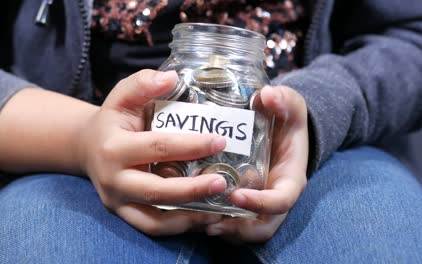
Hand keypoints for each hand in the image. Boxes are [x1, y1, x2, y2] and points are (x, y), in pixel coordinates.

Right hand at [77, 70, 228, 235]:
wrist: (88, 147)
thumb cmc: (113, 120)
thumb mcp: (122, 96)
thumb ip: (143, 83)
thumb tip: (172, 77)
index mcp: (114, 148)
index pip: (159, 147)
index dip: (191, 145)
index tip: (220, 141)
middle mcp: (114, 180)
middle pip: (157, 192)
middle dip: (193, 189)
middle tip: (223, 182)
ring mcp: (118, 202)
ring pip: (155, 221)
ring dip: (189, 217)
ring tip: (219, 207)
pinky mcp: (124, 214)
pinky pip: (153, 227)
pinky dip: (179, 226)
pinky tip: (204, 215)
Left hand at [205, 85, 308, 241]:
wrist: (281, 128)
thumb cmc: (286, 119)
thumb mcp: (290, 106)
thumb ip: (283, 100)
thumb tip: (268, 95)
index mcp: (289, 179)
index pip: (281, 201)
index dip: (261, 203)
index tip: (237, 195)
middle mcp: (275, 196)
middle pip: (262, 226)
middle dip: (238, 228)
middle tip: (210, 223)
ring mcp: (260, 201)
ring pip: (246, 229)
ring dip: (224, 230)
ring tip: (199, 223)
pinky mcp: (244, 200)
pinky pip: (233, 221)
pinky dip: (217, 222)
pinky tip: (194, 213)